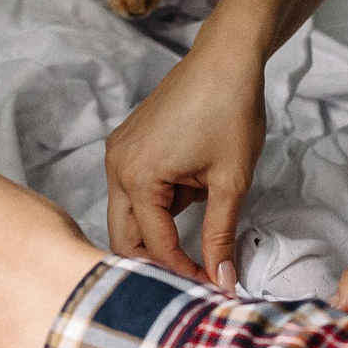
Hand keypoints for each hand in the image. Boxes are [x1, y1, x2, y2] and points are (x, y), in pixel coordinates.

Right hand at [103, 47, 267, 283]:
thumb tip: (222, 279)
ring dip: (159, 235)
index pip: (155, 245)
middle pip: (124, 239)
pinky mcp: (127, 146)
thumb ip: (220, 235)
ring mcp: (118, 155)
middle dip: (157, 263)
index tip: (213, 288)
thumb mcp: (231, 181)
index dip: (185, 273)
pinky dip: (158, 208)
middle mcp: (117, 167)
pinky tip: (191, 202)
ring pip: (128, 217)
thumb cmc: (231, 110)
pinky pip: (134, 191)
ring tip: (199, 245)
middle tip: (196, 278)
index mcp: (137, 177)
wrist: (225, 59)